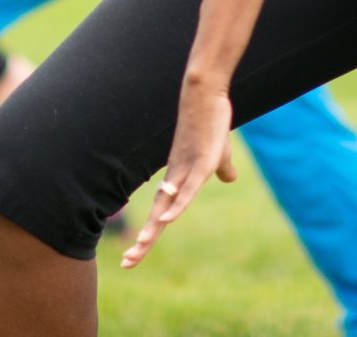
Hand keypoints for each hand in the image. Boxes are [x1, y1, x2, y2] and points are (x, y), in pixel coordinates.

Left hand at [121, 78, 239, 269]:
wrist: (205, 95)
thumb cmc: (210, 122)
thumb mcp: (219, 152)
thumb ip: (221, 168)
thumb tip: (229, 178)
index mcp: (178, 180)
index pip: (160, 213)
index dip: (149, 234)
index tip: (132, 255)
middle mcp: (176, 178)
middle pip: (158, 215)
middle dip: (144, 240)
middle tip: (126, 263)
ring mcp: (187, 170)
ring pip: (168, 204)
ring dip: (154, 226)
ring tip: (141, 245)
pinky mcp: (201, 161)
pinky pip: (188, 188)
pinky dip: (177, 204)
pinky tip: (168, 218)